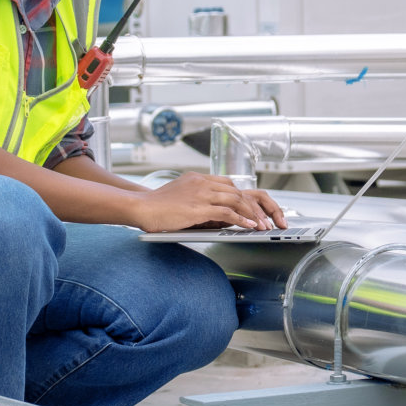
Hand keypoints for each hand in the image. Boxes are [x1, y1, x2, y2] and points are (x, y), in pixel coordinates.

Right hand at [131, 172, 287, 232]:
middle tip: (265, 219)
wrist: (140, 206)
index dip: (244, 198)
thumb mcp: (180, 197)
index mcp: (199, 178)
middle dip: (256, 207)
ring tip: (262, 226)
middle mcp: (203, 182)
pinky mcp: (199, 207)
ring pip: (237, 200)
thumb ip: (199, 200)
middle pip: (238, 191)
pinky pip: (227, 212)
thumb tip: (217, 214)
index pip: (229, 184)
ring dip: (253, 215)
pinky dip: (242, 220)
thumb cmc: (157, 206)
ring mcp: (202, 193)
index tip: (254, 209)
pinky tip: (249, 227)